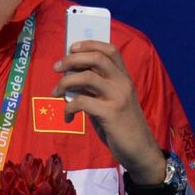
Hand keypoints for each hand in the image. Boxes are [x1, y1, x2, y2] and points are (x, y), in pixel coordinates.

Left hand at [53, 40, 165, 182]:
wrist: (139, 150)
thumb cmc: (121, 126)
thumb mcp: (111, 102)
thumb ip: (96, 90)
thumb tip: (69, 80)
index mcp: (124, 78)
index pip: (110, 50)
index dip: (90, 44)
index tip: (71, 48)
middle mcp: (122, 83)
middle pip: (96, 58)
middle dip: (72, 59)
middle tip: (56, 67)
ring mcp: (118, 97)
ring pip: (86, 77)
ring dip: (65, 82)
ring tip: (54, 92)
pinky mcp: (111, 113)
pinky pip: (82, 102)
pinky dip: (68, 108)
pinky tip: (67, 118)